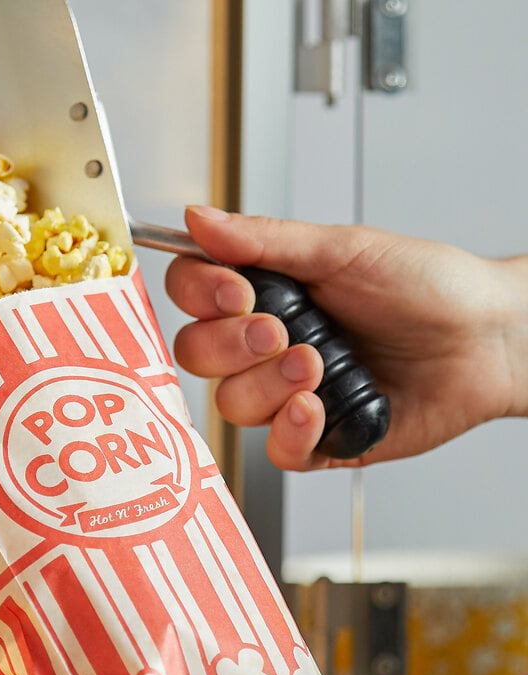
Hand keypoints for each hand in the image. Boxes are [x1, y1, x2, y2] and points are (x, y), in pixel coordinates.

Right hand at [167, 207, 527, 469]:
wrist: (487, 339)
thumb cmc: (429, 288)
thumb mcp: (343, 250)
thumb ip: (265, 240)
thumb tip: (199, 219)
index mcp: (266, 294)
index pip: (192, 294)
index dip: (199, 296)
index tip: (237, 291)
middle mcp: (267, 347)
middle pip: (197, 355)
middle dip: (231, 346)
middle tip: (279, 332)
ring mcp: (286, 394)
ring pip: (232, 405)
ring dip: (269, 385)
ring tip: (318, 365)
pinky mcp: (315, 440)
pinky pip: (274, 451)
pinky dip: (290, 430)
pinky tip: (317, 407)